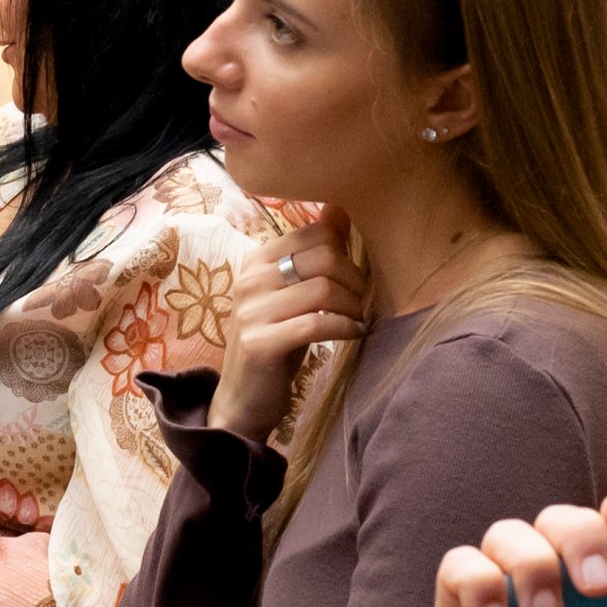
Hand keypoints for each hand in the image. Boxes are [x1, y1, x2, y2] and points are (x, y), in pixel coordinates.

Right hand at [208, 209, 364, 441]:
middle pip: (324, 258)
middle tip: (362, 302)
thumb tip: (339, 208)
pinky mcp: (260, 342)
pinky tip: (354, 335)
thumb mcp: (293, 293)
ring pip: (324, 290)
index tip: (354, 278)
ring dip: (353, 307)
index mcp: (256, 260)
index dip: (346, 254)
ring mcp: (251, 311)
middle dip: (355, 281)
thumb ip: (313, 253)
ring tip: (357, 320)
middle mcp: (249, 279)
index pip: (315, 233)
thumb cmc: (276, 340)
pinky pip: (318, 324)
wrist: (245, 398)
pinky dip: (346, 328)